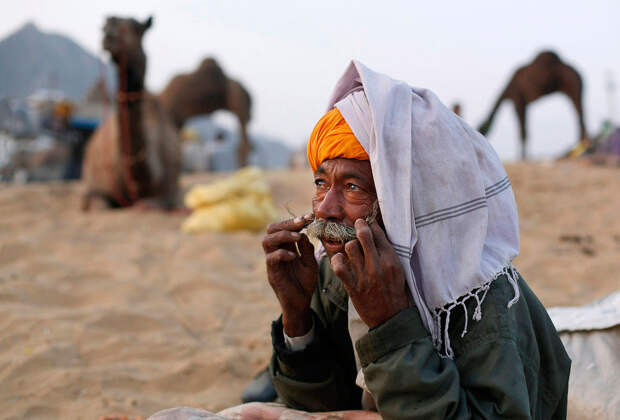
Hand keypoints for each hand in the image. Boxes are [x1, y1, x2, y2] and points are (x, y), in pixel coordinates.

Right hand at [263, 214, 316, 336]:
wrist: (301, 304)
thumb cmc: (305, 282)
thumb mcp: (310, 263)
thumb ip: (306, 249)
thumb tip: (303, 234)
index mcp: (285, 247)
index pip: (283, 227)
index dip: (295, 220)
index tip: (309, 217)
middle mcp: (276, 252)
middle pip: (271, 229)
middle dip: (286, 223)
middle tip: (302, 223)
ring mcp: (273, 262)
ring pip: (266, 241)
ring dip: (282, 235)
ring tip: (297, 237)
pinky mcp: (272, 273)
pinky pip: (271, 259)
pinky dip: (282, 254)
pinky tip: (294, 256)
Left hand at [331, 219, 409, 328]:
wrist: (391, 318)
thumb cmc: (396, 293)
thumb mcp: (399, 271)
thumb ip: (389, 254)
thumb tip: (378, 236)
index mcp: (391, 260)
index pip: (379, 233)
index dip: (371, 225)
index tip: (367, 223)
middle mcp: (377, 265)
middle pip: (363, 235)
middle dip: (359, 227)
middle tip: (357, 225)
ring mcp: (364, 275)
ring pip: (350, 247)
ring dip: (349, 245)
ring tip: (350, 248)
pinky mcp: (353, 286)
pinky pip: (339, 267)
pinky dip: (337, 260)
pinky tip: (340, 260)